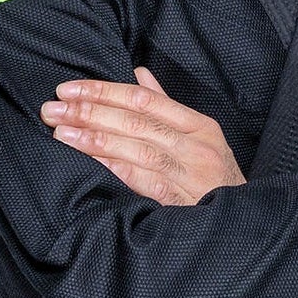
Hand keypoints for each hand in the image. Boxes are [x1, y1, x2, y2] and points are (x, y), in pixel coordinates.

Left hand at [40, 67, 246, 203]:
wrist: (244, 224)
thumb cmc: (218, 180)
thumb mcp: (201, 139)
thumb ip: (166, 106)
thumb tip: (138, 74)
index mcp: (199, 125)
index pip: (144, 99)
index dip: (104, 91)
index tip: (70, 90)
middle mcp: (195, 146)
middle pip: (136, 121)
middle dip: (90, 112)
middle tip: (53, 109)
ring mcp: (191, 174)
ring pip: (137, 148)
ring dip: (95, 139)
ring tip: (61, 132)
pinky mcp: (183, 203)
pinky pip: (144, 180)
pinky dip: (116, 168)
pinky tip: (90, 161)